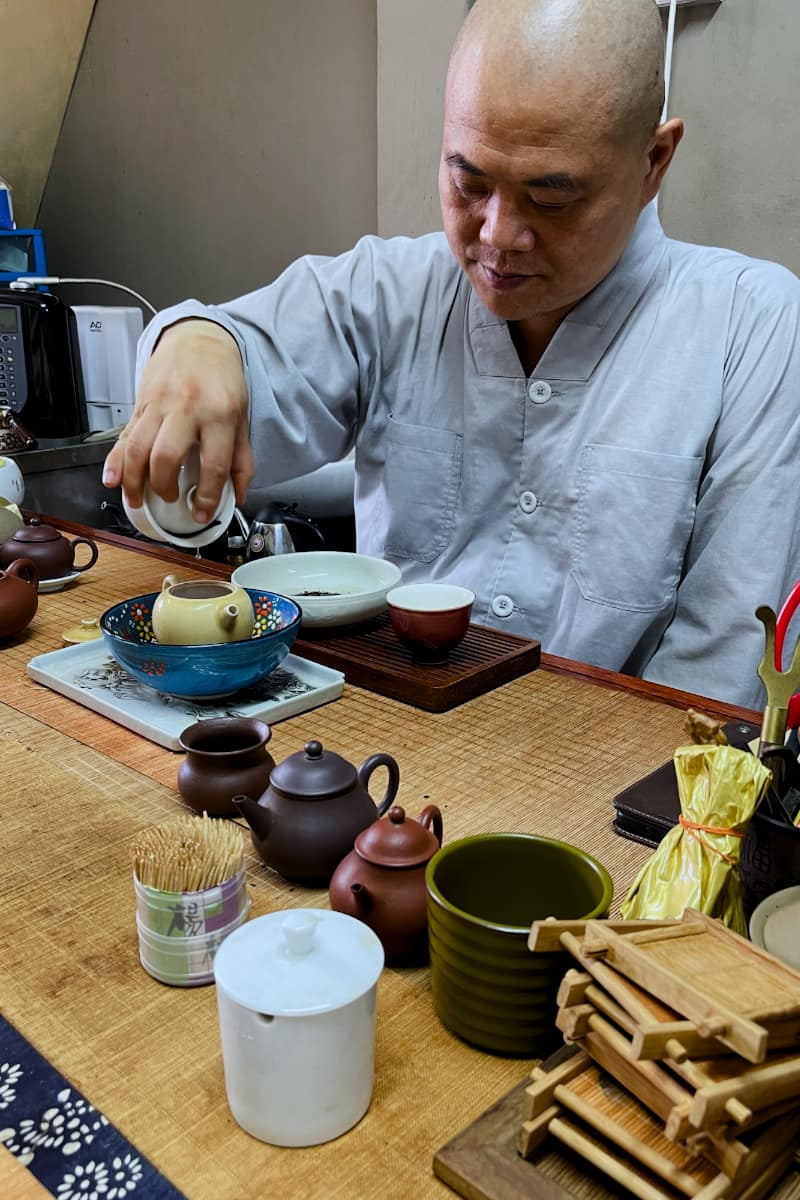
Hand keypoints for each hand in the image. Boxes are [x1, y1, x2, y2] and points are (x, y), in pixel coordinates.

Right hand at [102, 319, 253, 522]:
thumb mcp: (241, 417)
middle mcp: (188, 409)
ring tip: (136, 499)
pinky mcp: (141, 402)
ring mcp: (161, 404)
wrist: (199, 339)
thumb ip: (241, 458)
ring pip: (139, 448)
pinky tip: (111, 478)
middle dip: (164, 487)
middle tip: (168, 498)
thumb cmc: (222, 379)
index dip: (207, 496)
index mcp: (220, 416)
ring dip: (134, 480)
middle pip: (167, 457)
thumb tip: (238, 495)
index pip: (214, 465)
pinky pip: (125, 434)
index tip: (201, 513)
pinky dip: (115, 460)